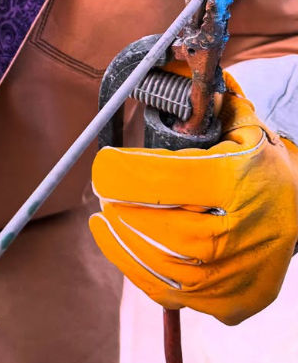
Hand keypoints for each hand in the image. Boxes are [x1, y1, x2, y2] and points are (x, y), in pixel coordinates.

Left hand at [90, 73, 297, 323]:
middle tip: (104, 194)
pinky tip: (119, 243)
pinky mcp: (233, 301)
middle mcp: (243, 231)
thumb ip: (201, 99)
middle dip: (123, 210)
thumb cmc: (258, 162)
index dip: (124, 173)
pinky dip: (137, 270)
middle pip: (164, 228)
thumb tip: (165, 60)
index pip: (167, 179)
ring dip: (123, 241)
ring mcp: (240, 272)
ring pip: (164, 265)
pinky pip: (173, 293)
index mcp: (240, 180)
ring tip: (106, 218)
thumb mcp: (239, 124)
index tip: (104, 166)